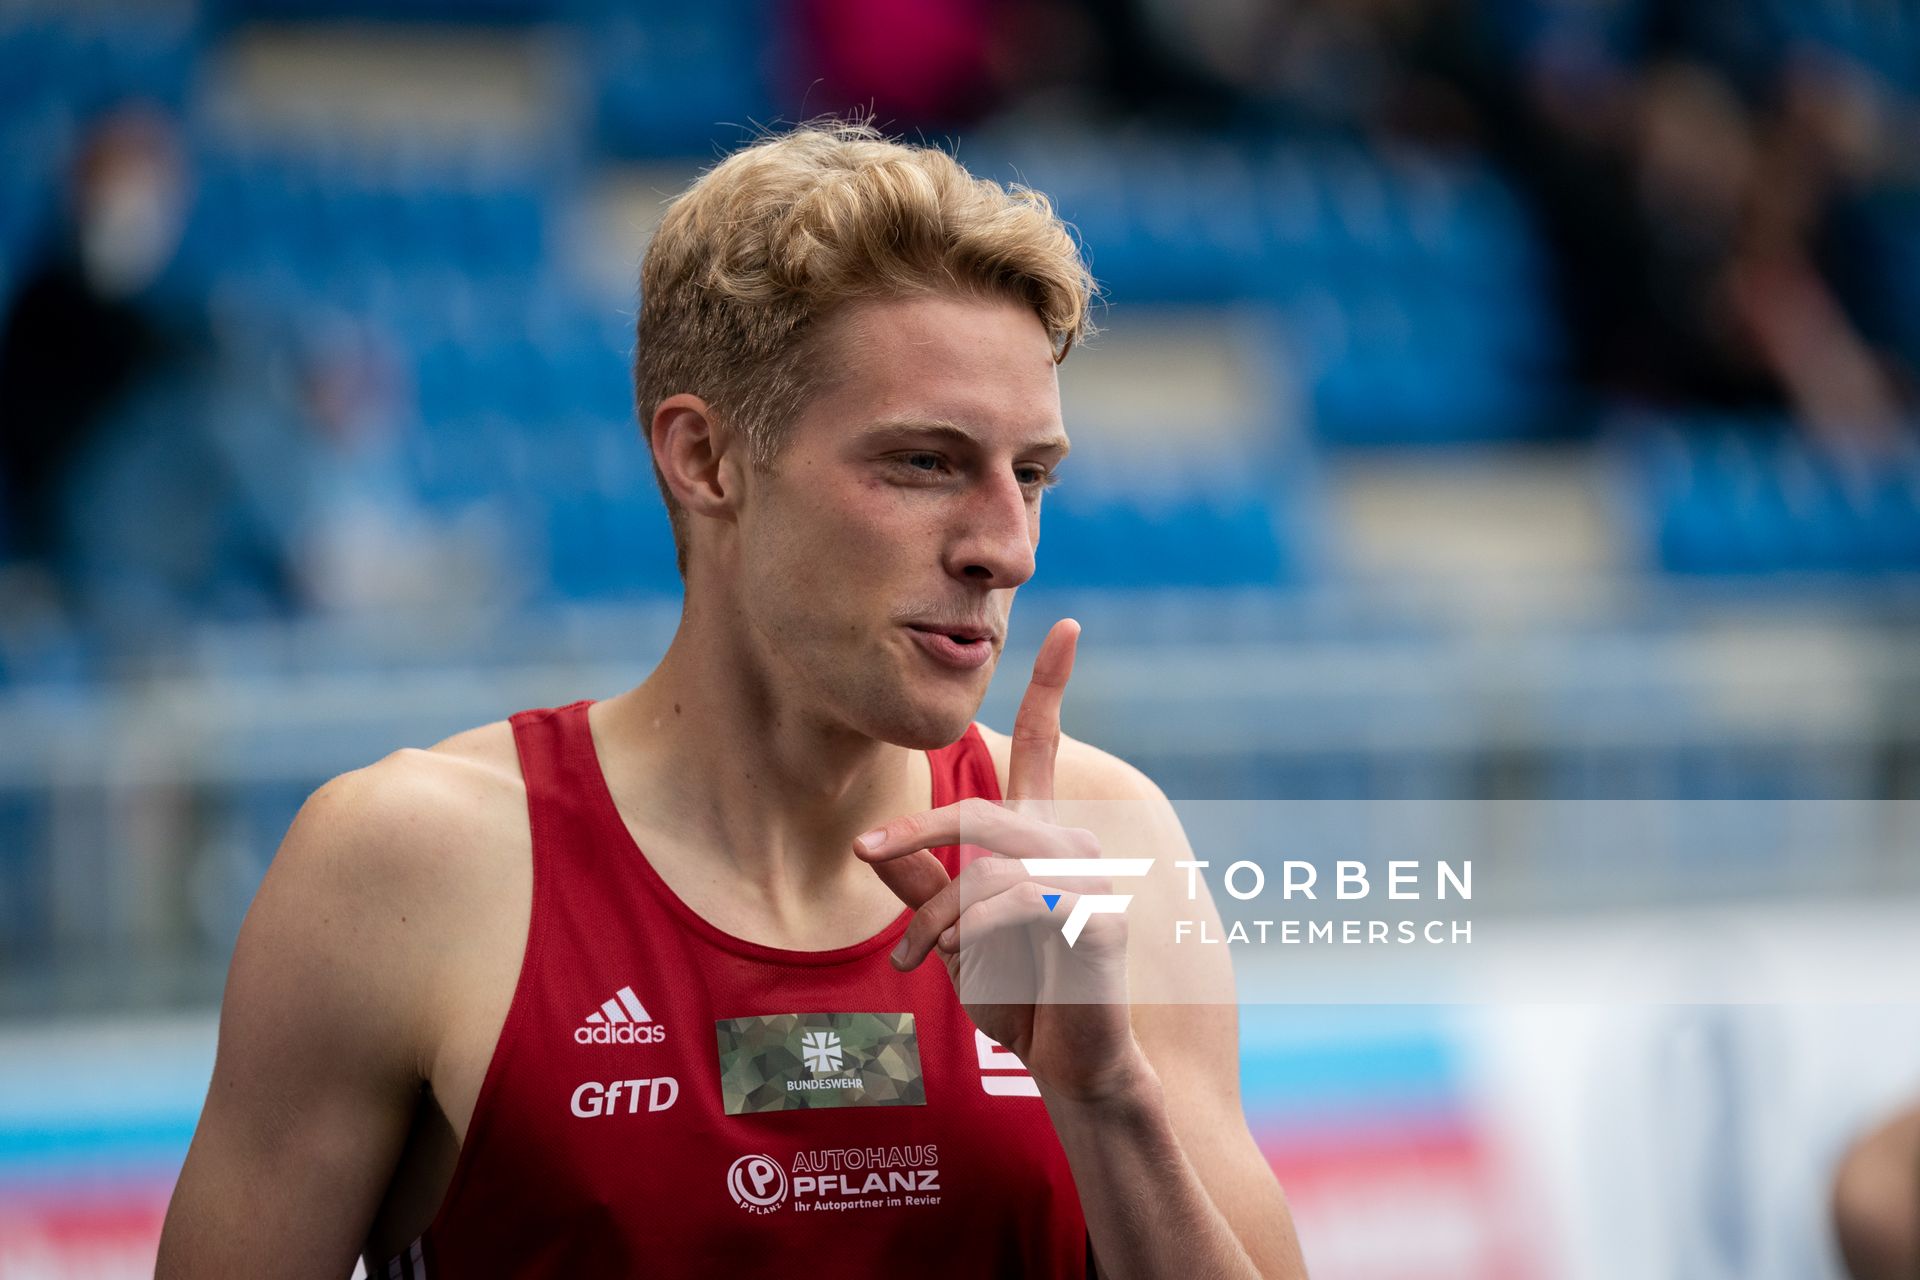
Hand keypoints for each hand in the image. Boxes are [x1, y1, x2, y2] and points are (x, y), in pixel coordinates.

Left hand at [856, 618, 1144, 1102]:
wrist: (1070, 1066)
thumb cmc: (1020, 998)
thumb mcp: (955, 937)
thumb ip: (923, 887)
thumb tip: (876, 843)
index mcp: (1039, 837)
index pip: (1044, 749)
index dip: (1053, 687)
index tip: (1070, 625)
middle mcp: (1071, 844)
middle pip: (979, 811)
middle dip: (912, 830)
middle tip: (861, 851)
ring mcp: (1092, 877)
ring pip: (986, 865)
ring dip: (940, 916)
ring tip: (921, 961)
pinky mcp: (1099, 917)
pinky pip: (1012, 903)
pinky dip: (974, 935)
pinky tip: (969, 966)